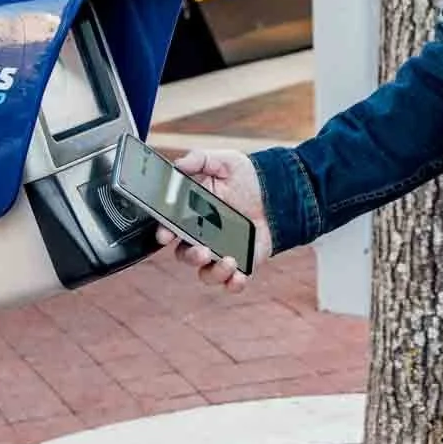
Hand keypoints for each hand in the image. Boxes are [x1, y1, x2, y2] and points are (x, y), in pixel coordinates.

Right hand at [159, 149, 268, 291]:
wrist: (278, 191)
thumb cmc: (245, 177)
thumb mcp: (224, 161)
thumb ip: (200, 159)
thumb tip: (179, 165)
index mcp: (191, 215)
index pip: (170, 227)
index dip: (164, 233)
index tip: (165, 235)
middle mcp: (202, 237)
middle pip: (184, 254)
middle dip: (190, 256)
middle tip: (202, 250)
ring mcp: (220, 252)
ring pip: (206, 273)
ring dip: (213, 272)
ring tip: (228, 261)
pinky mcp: (241, 263)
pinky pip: (232, 282)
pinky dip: (233, 284)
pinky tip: (239, 277)